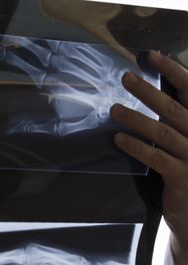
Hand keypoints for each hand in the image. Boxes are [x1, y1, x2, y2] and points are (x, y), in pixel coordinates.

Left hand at [110, 50, 187, 264]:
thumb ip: (177, 123)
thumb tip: (154, 100)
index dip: (174, 71)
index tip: (151, 56)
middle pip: (176, 109)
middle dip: (149, 92)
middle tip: (125, 77)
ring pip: (164, 133)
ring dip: (136, 119)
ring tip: (113, 109)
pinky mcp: (184, 180)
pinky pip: (157, 159)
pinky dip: (137, 148)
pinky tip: (118, 139)